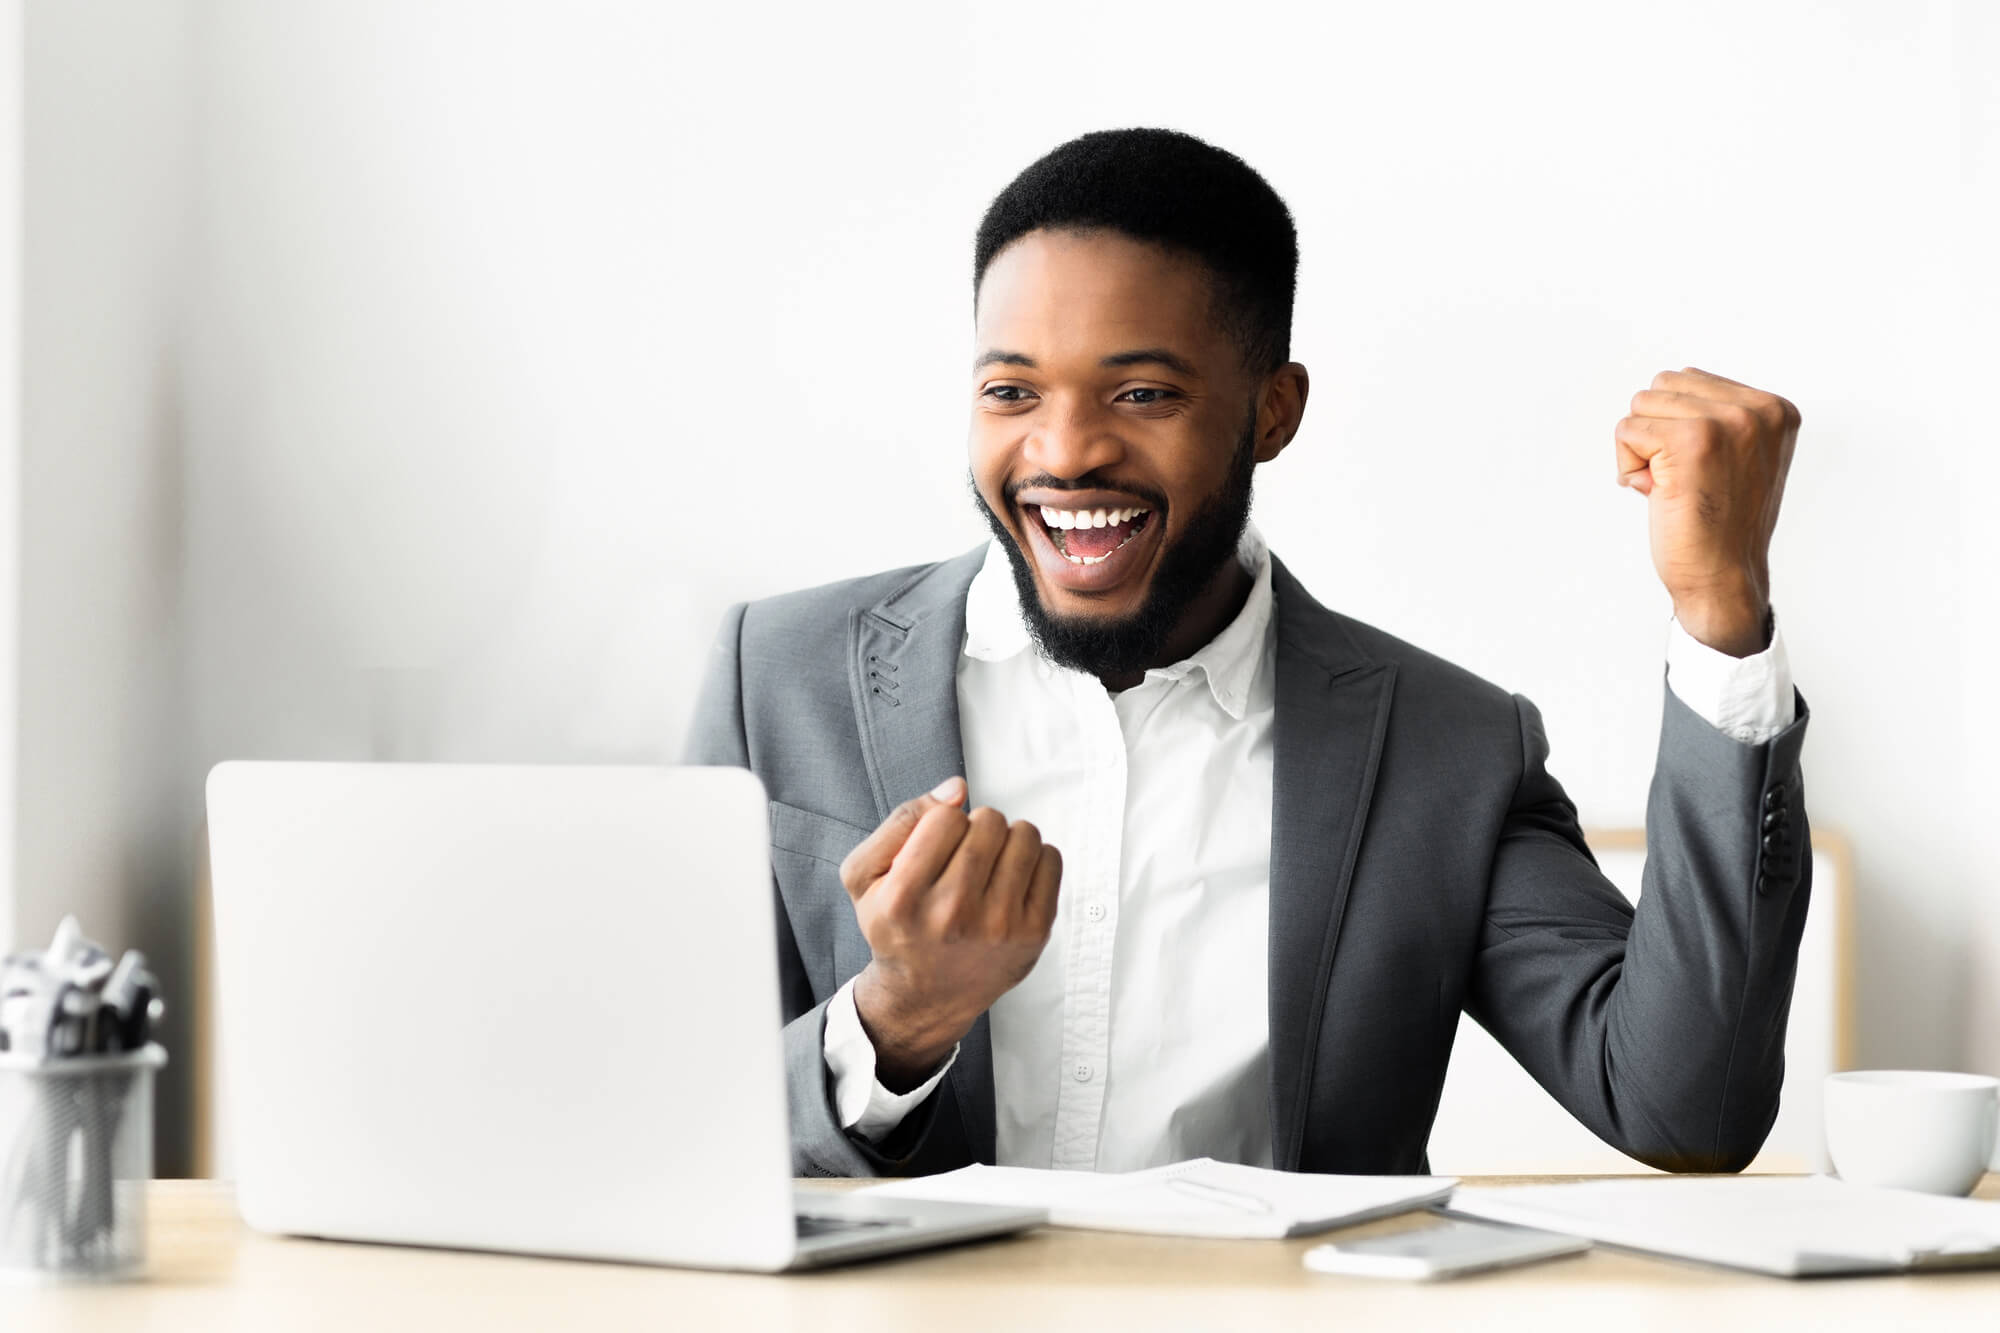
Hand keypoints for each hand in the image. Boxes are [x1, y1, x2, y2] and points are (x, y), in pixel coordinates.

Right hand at [838, 776, 1061, 1090]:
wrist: (927, 995)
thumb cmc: (897, 927)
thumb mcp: (865, 877)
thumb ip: (901, 820)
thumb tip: (958, 789)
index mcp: (903, 899)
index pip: (945, 818)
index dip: (943, 822)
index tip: (938, 846)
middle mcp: (952, 915)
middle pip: (988, 822)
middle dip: (978, 827)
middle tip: (966, 855)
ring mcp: (998, 927)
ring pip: (1024, 834)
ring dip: (1008, 838)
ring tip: (991, 864)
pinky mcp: (1034, 933)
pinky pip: (1050, 859)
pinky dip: (1034, 858)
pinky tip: (1011, 880)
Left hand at [1614, 367, 1799, 656]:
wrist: (1723, 577)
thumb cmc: (1720, 523)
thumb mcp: (1737, 456)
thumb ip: (1719, 415)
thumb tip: (1674, 378)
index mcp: (1774, 409)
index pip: (1689, 380)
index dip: (1675, 427)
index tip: (1701, 470)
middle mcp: (1758, 410)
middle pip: (1662, 386)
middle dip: (1655, 432)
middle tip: (1681, 479)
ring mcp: (1728, 422)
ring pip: (1642, 404)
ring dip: (1640, 449)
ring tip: (1671, 485)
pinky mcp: (1693, 440)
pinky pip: (1627, 430)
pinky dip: (1628, 465)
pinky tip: (1656, 494)